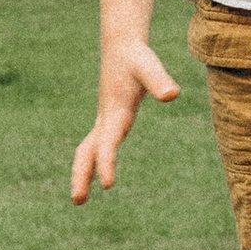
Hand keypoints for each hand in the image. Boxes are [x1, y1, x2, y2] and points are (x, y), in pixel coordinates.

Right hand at [70, 35, 180, 202]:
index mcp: (114, 113)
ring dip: (82, 172)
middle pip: (86, 151)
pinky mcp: (108, 120)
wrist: (121, 47)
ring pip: (87, 150)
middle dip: (81, 175)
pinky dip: (92, 161)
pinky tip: (97, 173)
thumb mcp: (149, 67)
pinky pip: (95, 146)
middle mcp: (105, 120)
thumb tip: (172, 95)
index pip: (107, 143)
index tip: (108, 185)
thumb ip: (160, 81)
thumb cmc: (137, 58)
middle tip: (78, 202)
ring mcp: (104, 121)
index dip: (106, 163)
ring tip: (79, 200)